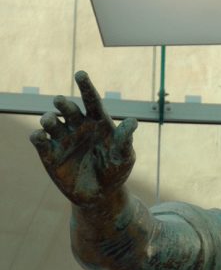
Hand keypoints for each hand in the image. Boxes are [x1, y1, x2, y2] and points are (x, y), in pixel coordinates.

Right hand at [30, 71, 137, 206]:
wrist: (101, 196)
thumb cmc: (116, 172)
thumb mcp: (124, 157)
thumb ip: (125, 140)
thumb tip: (133, 121)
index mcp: (97, 122)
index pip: (91, 100)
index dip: (86, 86)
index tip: (81, 74)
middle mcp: (78, 126)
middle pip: (67, 108)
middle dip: (63, 104)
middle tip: (61, 103)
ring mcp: (63, 139)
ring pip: (50, 121)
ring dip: (48, 118)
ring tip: (50, 121)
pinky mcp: (49, 154)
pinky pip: (39, 140)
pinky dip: (38, 136)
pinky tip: (40, 136)